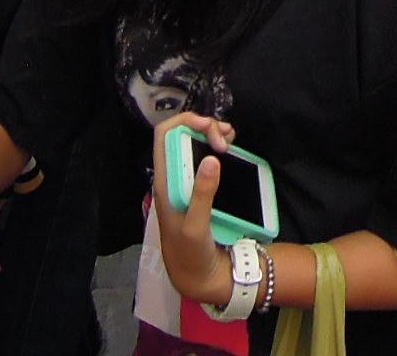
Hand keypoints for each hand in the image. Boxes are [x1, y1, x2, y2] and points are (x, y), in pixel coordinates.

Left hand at [151, 111, 237, 308]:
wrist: (198, 276)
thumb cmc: (191, 252)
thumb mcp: (196, 226)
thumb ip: (202, 193)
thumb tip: (210, 158)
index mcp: (165, 180)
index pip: (165, 135)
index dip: (185, 122)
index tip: (209, 126)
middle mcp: (174, 175)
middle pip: (182, 134)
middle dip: (205, 126)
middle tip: (226, 140)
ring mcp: (187, 180)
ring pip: (195, 142)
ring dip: (212, 133)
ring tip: (231, 137)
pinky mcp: (199, 187)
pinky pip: (206, 157)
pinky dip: (218, 147)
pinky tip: (230, 150)